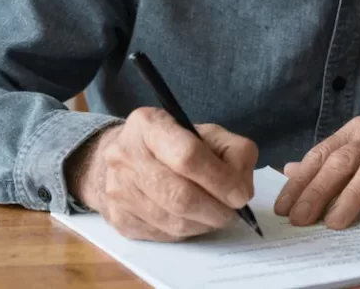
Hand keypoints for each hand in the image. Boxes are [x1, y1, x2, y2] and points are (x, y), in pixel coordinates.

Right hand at [66, 107, 258, 241]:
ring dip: (203, 224)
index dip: (220, 180)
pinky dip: (186, 232)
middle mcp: (126, 155)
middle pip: (180, 195)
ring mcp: (118, 189)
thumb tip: (242, 189)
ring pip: (173, 221)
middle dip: (215, 210)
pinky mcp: (119, 218)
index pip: (188, 156)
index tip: (240, 195)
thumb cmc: (172, 143)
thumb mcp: (207, 133)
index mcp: (149, 124)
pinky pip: (163, 235)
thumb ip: (234, 152)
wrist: (123, 157)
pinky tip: (193, 220)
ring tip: (215, 215)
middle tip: (232, 212)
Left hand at [274, 103, 359, 230]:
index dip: (301, 181)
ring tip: (334, 224)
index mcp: (358, 130)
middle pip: (342, 162)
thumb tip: (291, 169)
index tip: (284, 206)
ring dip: (351, 198)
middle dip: (317, 192)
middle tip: (300, 220)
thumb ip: (332, 156)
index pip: (322, 154)